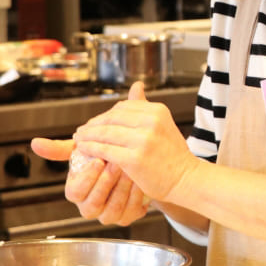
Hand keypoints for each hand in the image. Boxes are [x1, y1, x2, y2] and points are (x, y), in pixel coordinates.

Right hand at [30, 137, 148, 225]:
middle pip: (92, 204)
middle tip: (116, 164)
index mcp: (77, 192)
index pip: (75, 192)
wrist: (132, 165)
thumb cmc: (103, 159)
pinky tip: (139, 180)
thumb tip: (35, 142)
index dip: (86, 178)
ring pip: (111, 210)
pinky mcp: (126, 217)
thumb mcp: (84, 150)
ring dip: (120, 189)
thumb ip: (60, 148)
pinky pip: (129, 212)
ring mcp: (108, 214)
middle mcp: (90, 206)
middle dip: (105, 184)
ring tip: (129, 170)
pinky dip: (134, 196)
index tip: (98, 161)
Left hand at [73, 81, 200, 202]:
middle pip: (112, 118)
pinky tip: (83, 149)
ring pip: (106, 133)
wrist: (186, 179)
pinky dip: (91, 148)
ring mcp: (143, 140)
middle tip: (81, 131)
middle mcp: (151, 121)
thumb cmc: (173, 155)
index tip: (94, 123)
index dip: (104, 115)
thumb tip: (136, 86)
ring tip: (78, 139)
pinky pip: (105, 150)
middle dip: (93, 125)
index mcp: (157, 110)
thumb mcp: (163, 124)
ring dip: (88, 136)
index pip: (122, 108)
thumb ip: (145, 107)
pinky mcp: (134, 158)